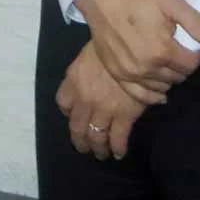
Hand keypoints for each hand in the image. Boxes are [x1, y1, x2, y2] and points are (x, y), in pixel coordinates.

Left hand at [56, 43, 145, 159]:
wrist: (136, 47)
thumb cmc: (113, 45)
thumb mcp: (90, 54)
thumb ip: (84, 72)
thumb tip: (88, 83)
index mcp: (74, 81)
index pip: (63, 103)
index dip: (68, 113)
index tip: (73, 117)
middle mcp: (84, 99)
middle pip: (76, 127)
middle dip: (80, 141)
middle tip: (85, 148)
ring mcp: (103, 109)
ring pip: (96, 136)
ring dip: (98, 149)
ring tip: (101, 154)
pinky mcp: (124, 116)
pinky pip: (117, 138)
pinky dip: (117, 148)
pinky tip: (118, 153)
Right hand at [73, 0, 199, 93]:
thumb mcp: (172, 2)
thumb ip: (197, 23)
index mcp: (162, 51)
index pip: (191, 65)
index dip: (199, 55)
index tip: (198, 46)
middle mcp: (146, 68)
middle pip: (178, 77)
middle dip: (185, 66)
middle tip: (183, 52)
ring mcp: (129, 74)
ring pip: (162, 87)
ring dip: (171, 78)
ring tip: (170, 63)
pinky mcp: (117, 74)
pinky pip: (140, 95)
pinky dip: (153, 95)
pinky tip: (161, 93)